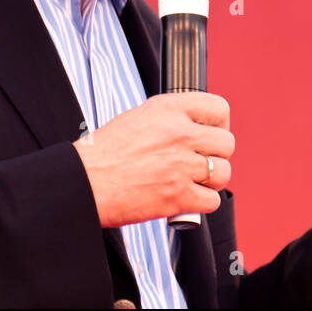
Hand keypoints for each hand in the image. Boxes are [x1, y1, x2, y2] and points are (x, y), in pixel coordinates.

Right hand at [72, 91, 234, 227]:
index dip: (219, 123)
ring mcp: (181, 165)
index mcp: (168, 109)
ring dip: (211, 179)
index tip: (213, 131)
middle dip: (216, 153)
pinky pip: (212, 200)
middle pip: (227, 142)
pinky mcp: (179, 196)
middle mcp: (179, 134)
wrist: (84, 182)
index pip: (218, 108)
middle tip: (200, 160)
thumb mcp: (137, 117)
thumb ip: (170, 118)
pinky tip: (185, 197)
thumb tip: (194, 126)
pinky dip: (201, 202)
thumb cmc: (103, 153)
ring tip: (192, 179)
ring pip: (224, 172)